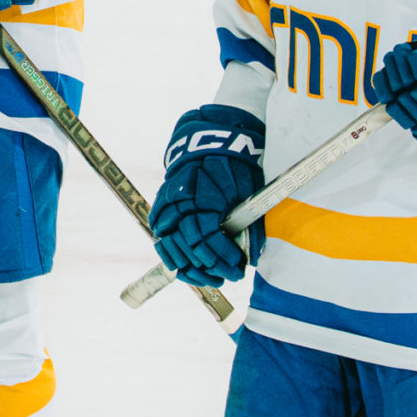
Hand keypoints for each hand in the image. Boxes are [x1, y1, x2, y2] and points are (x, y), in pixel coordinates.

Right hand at [149, 105, 264, 284]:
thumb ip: (249, 221)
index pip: (208, 237)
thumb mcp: (248, 188)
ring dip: (191, 268)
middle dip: (211, 267)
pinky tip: (183, 269)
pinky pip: (161, 236)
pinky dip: (171, 255)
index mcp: (202, 194)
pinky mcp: (161, 206)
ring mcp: (167, 204)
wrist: (210, 138)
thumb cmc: (235, 163)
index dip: (224, 256)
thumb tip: (255, 256)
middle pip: (190, 245)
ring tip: (209, 278)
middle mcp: (180, 201)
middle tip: (229, 276)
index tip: (239, 267)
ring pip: (172, 244)